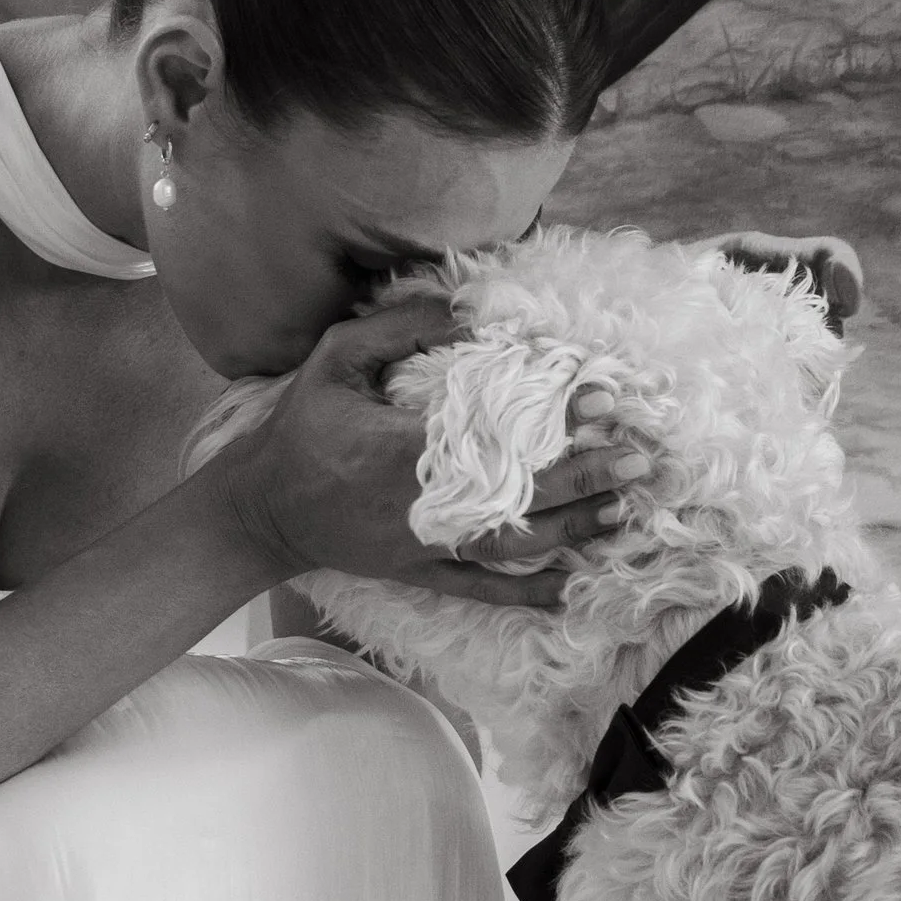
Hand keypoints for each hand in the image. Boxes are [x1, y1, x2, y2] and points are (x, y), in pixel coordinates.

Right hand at [213, 300, 649, 611]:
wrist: (260, 510)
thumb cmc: (299, 430)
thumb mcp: (335, 360)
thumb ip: (398, 328)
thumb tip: (469, 307)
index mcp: (405, 449)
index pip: (500, 434)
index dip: (557, 420)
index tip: (604, 400)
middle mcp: (424, 503)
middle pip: (521, 493)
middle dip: (586, 476)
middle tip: (640, 458)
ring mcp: (425, 545)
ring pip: (512, 544)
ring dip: (572, 530)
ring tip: (623, 511)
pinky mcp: (419, 573)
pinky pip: (481, 590)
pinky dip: (527, 593)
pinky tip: (570, 588)